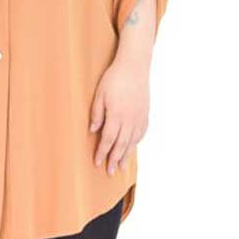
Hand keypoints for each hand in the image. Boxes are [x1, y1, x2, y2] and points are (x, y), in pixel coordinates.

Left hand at [89, 54, 149, 174]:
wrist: (135, 67)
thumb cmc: (114, 78)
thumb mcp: (99, 94)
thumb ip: (97, 114)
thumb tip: (93, 131)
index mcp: (117, 116)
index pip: (108, 140)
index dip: (102, 152)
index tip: (97, 162)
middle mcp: (130, 120)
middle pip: (121, 145)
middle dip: (114, 159)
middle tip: (109, 172)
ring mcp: (139, 118)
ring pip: (132, 142)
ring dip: (126, 155)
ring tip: (121, 167)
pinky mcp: (145, 114)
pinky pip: (141, 133)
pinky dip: (136, 143)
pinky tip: (132, 147)